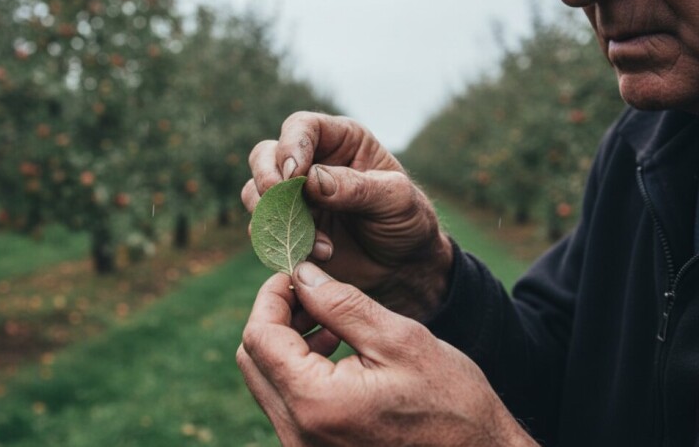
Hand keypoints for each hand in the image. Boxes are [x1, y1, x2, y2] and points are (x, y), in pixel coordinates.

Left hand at [236, 263, 536, 446]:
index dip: (271, 297)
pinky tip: (337, 354)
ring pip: (267, 383)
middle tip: (312, 295)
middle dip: (275, 319)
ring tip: (332, 324)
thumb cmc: (454, 406)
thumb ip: (341, 304)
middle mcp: (298, 434)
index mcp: (315, 403)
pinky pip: (288, 406)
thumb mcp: (400, 341)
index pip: (259, 337)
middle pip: (253, 361)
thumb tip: (301, 275)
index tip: (295, 275)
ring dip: (288, 345)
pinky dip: (300, 373)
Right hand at [242, 111, 451, 318]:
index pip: (301, 127)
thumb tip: (312, 180)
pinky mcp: (286, 228)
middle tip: (284, 202)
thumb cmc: (407, 222)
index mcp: (340, 140)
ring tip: (319, 241)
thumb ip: (357, 187)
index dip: (291, 146)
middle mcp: (311, 163)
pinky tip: (319, 255)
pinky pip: (263, 229)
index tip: (295, 174)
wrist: (404, 267)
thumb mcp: (396, 200)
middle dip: (268, 179)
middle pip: (264, 155)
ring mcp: (294, 197)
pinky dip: (282, 243)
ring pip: (254, 192)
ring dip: (277, 218)